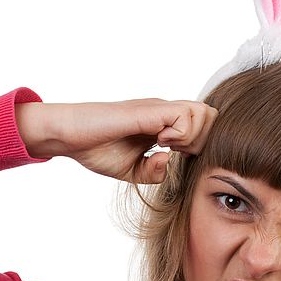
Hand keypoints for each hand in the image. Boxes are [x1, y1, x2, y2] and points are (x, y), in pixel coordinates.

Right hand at [15, 98, 218, 183]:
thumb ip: (156, 171)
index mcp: (163, 123)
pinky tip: (160, 143)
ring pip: (203, 113)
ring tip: (170, 148)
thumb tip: (170, 161)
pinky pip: (183, 116)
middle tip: (179, 154)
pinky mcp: (149, 111)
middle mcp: (165, 112)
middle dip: (204, 141)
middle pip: (210, 117)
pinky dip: (180, 135)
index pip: (203, 125)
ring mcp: (158, 109)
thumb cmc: (96, 149)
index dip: (200, 145)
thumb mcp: (134, 170)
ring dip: (193, 137)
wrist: (70, 137)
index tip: (179, 159)